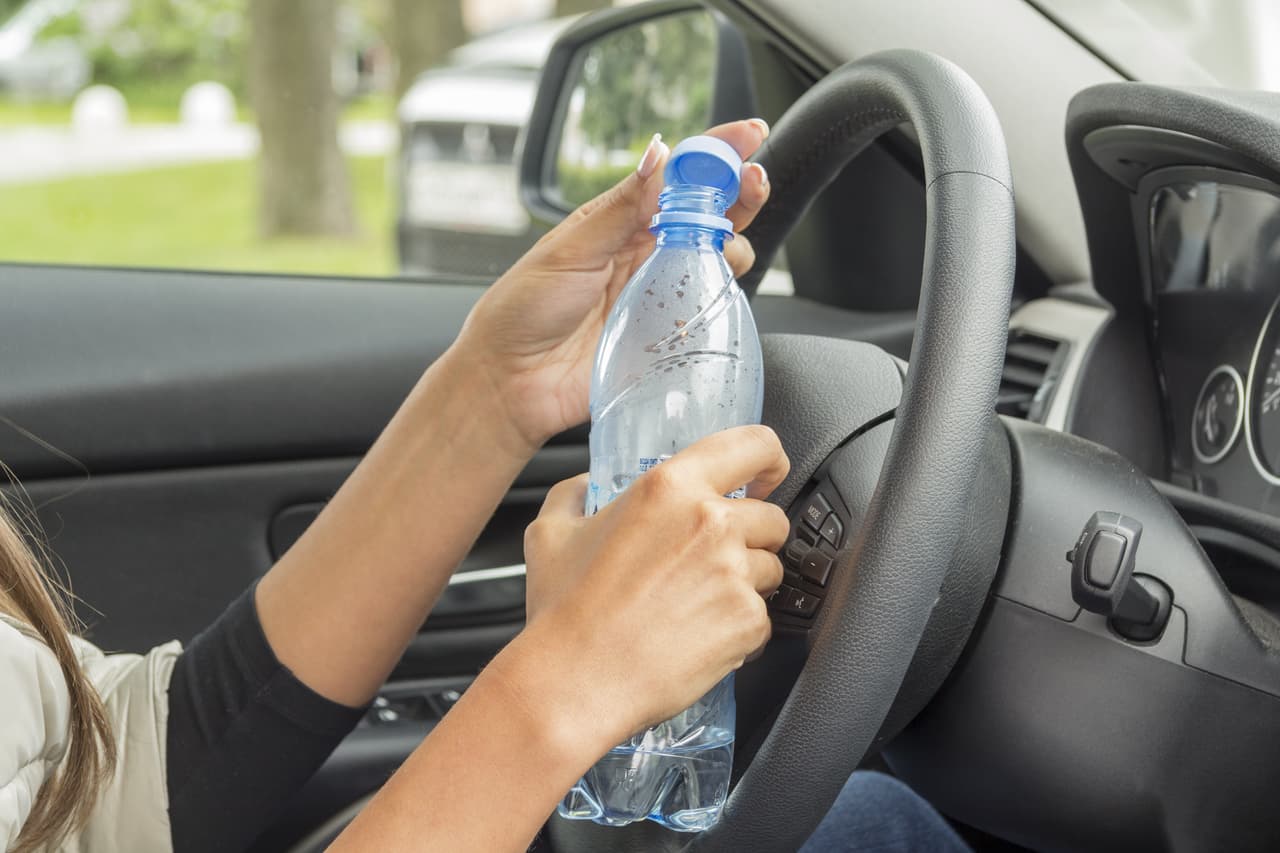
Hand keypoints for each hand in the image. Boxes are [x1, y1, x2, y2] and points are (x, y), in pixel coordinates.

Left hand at [453, 119, 771, 456]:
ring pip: (718, 259)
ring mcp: (658, 293)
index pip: (676, 176)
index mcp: (618, 221)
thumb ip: (620, 207)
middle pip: (709, 213)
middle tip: (756, 181)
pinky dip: (722, 298)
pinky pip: (708, 311)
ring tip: (726, 247)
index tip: (749, 134)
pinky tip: (716, 293)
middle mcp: (643, 252)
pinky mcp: (666, 335)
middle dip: (741, 192)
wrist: (510, 382)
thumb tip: (658, 153)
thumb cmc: (523, 311)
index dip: (715, 153)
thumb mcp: (569, 251)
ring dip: (735, 245)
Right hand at [518, 425, 789, 739]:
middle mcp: (711, 523)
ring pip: (771, 568)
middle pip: (771, 516)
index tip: (764, 477)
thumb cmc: (564, 611)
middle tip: (711, 560)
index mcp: (670, 488)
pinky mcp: (747, 621)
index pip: (754, 445)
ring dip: (747, 583)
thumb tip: (587, 486)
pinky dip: (739, 628)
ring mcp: (735, 573)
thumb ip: (573, 495)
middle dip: (751, 537)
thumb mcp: (551, 533)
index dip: (769, 461)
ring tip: (698, 603)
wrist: (576, 682)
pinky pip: (763, 618)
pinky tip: (698, 635)